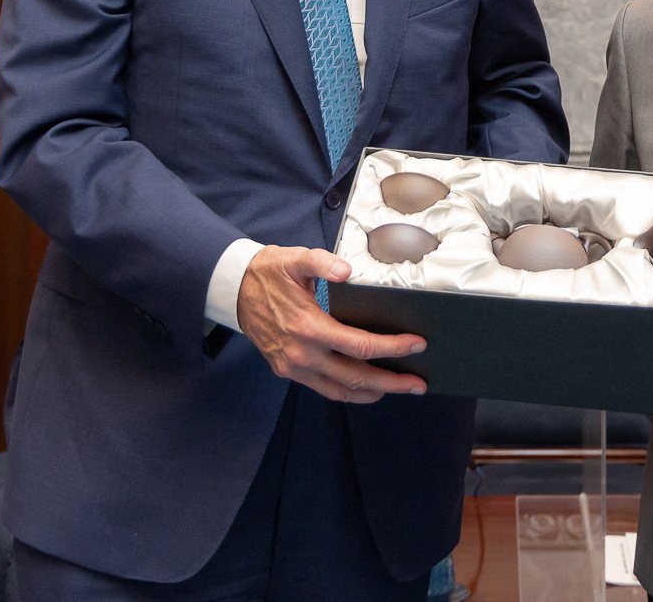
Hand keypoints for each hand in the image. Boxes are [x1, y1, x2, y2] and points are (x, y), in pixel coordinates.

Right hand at [236, 245, 428, 403]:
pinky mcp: (288, 371)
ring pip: (341, 391)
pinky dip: (348, 392)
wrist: (233, 290)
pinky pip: (324, 389)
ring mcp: (294, 367)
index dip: (392, 348)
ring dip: (373, 393)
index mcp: (309, 327)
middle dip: (391, 383)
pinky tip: (365, 387)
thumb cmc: (269, 273)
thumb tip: (347, 271)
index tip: (417, 345)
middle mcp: (303, 354)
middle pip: (357, 378)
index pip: (361, 346)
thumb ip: (322, 263)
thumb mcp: (295, 259)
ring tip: (399, 389)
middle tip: (418, 384)